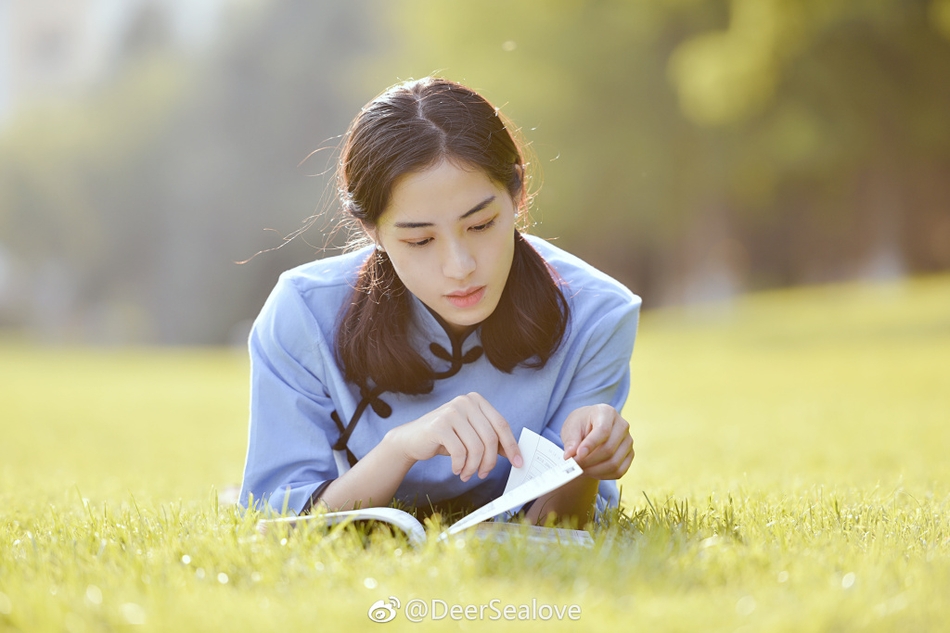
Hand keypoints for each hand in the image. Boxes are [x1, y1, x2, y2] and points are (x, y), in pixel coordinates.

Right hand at [384, 393, 522, 481]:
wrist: (412, 439)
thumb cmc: (445, 438)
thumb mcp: (471, 435)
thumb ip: (491, 440)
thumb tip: (514, 454)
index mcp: (477, 401)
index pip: (501, 424)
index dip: (511, 445)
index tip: (518, 463)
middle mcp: (465, 402)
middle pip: (490, 437)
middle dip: (489, 462)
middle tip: (483, 474)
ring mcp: (451, 411)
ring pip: (476, 447)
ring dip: (473, 467)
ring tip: (467, 474)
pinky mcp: (439, 425)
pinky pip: (459, 452)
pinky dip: (460, 466)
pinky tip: (456, 469)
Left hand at [560, 404, 633, 479]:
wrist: (590, 428)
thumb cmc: (580, 425)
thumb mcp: (571, 428)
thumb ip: (570, 441)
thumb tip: (569, 456)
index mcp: (607, 413)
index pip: (603, 431)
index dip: (590, 445)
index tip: (578, 455)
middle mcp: (622, 425)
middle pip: (608, 449)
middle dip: (589, 461)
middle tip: (574, 466)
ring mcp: (628, 441)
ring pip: (614, 463)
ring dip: (595, 470)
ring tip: (580, 469)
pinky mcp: (629, 454)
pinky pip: (619, 471)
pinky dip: (603, 475)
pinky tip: (591, 471)